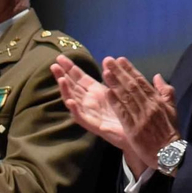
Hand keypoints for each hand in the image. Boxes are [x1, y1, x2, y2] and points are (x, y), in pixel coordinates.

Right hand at [50, 56, 149, 173]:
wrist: (138, 134)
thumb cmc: (130, 113)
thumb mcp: (123, 90)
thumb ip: (116, 76)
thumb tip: (112, 60)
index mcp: (97, 92)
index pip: (80, 77)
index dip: (70, 68)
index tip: (60, 57)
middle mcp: (90, 102)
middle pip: (72, 86)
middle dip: (62, 75)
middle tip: (53, 64)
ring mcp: (90, 113)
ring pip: (73, 100)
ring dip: (66, 90)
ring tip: (60, 79)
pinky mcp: (94, 125)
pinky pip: (82, 118)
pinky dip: (75, 110)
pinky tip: (70, 102)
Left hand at [101, 57, 180, 165]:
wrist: (170, 153)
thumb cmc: (169, 131)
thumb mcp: (172, 109)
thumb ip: (165, 92)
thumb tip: (157, 76)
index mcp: (157, 101)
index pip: (142, 81)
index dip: (130, 70)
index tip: (120, 59)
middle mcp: (149, 107)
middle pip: (132, 86)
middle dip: (119, 72)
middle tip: (108, 60)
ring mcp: (141, 118)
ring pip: (126, 97)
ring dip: (115, 84)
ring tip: (105, 72)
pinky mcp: (134, 130)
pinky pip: (123, 114)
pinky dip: (116, 103)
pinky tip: (107, 93)